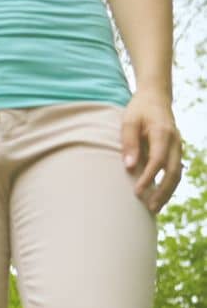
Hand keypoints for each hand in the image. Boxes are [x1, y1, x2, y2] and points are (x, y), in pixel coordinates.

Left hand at [121, 90, 181, 213]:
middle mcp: (174, 141)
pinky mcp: (176, 151)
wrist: (155, 97)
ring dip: (167, 192)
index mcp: (162, 133)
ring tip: (154, 209)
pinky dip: (169, 186)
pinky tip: (159, 198)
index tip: (137, 191)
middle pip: (173, 171)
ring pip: (177, 174)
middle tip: (149, 208)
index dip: (149, 177)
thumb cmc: (138, 110)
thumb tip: (129, 167)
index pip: (158, 160)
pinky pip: (176, 172)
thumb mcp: (128, 121)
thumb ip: (129, 143)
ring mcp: (178, 147)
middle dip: (162, 191)